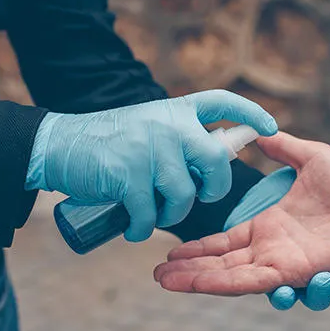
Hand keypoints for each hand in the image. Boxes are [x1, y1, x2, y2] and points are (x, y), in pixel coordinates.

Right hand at [26, 90, 276, 241]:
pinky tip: (134, 228)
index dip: (251, 114)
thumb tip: (216, 158)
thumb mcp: (149, 125)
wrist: (57, 145)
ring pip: (184, 195)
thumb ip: (180, 138)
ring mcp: (150, 149)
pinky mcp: (129, 176)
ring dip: (170, 214)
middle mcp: (169, 125)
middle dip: (213, 188)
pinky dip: (142, 228)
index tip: (272, 128)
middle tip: (196, 196)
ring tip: (151, 214)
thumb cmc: (107, 141)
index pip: (223, 102)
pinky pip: (150, 214)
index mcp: (176, 111)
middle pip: (216, 161)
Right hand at [154, 132, 329, 294]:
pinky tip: (199, 284)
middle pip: (221, 267)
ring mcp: (283, 264)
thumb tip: (260, 131)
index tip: (168, 255)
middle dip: (187, 273)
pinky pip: (257, 283)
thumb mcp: (310, 156)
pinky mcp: (297, 272)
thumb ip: (282, 147)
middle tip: (156, 276)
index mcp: (270, 227)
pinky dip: (226, 285)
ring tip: (166, 280)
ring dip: (199, 283)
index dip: (197, 251)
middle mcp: (272, 250)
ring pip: (231, 280)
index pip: (224, 244)